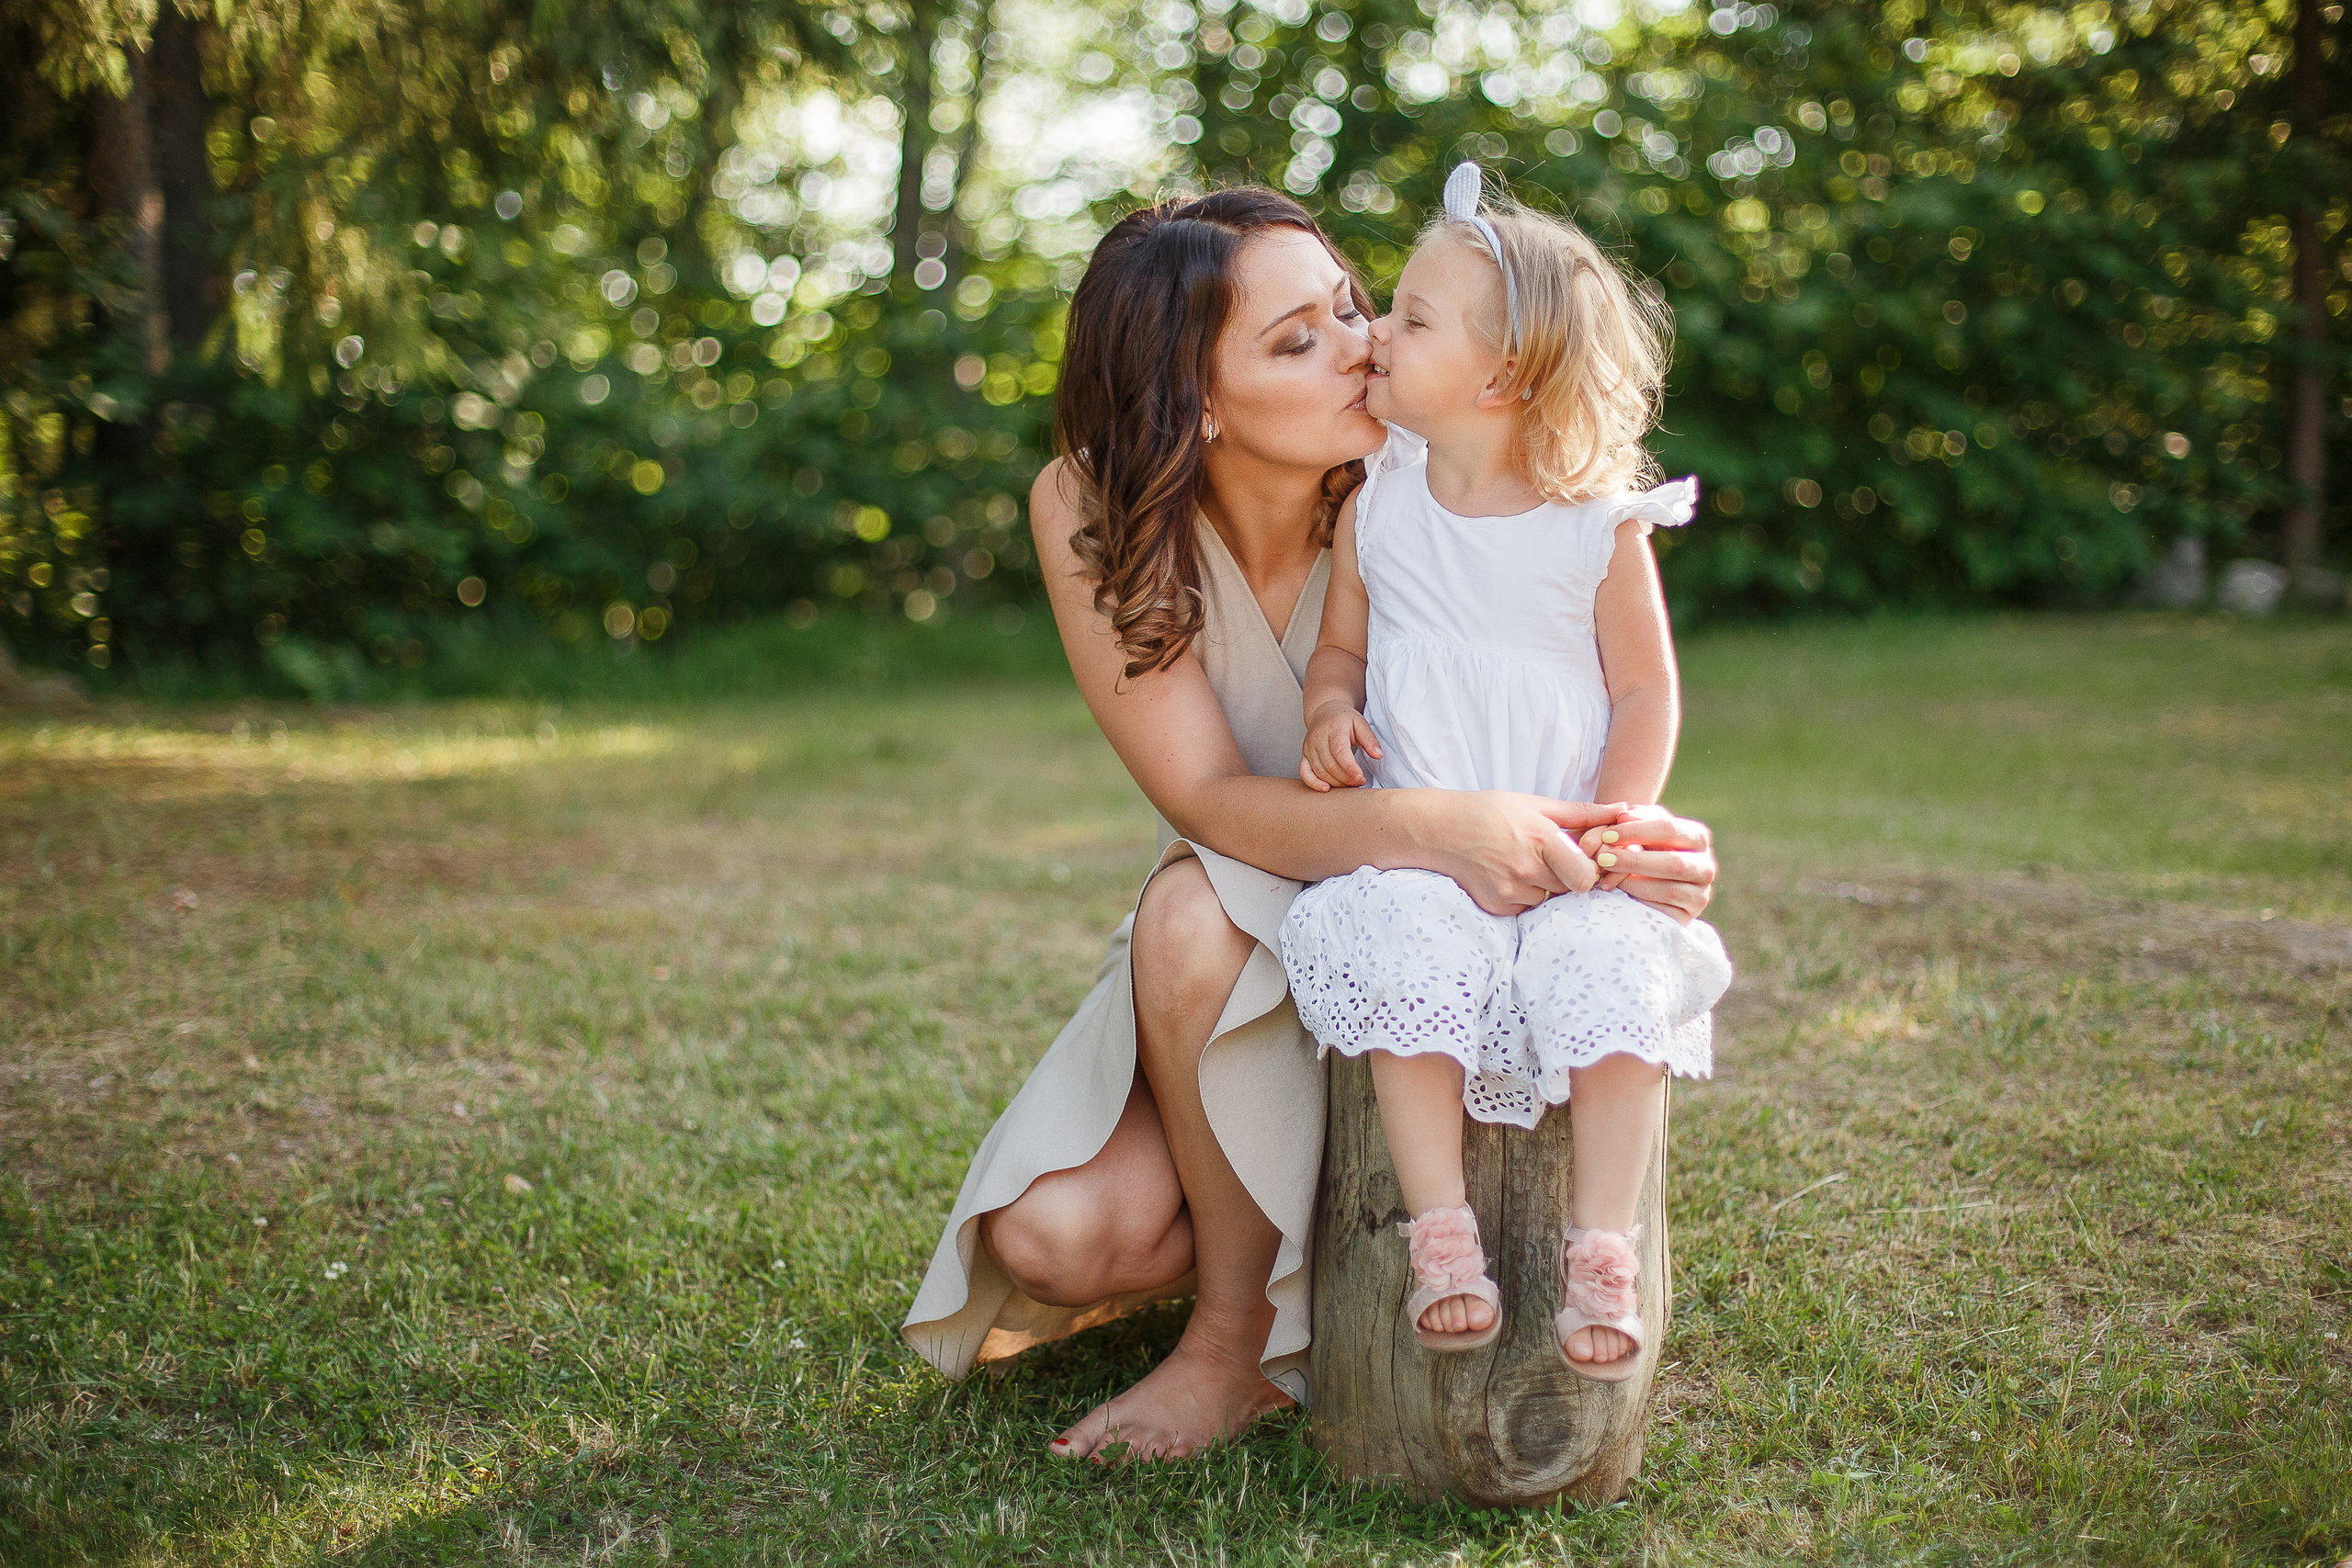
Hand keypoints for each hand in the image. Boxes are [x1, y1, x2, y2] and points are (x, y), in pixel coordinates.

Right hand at [1299, 701, 1381, 791]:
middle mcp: (1318, 738)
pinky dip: (1313, 783)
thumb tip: (1378, 755)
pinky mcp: (1304, 755)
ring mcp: (1309, 747)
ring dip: (1336, 782)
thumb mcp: (1361, 723)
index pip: (1339, 751)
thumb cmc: (1345, 720)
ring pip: (1320, 771)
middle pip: (1330, 764)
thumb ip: (1370, 739)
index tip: (1361, 777)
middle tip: (1360, 781)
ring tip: (1350, 784)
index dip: (1350, 767)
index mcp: (1334, 729)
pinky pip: (1304, 772)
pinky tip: (1326, 789)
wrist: (1325, 712)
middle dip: (1346, 778)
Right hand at [1417, 792, 1624, 914]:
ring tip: (1525, 863)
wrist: (1438, 830)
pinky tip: (1508, 874)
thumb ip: (1583, 813)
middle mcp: (1527, 869)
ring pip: (1549, 899)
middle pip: (1571, 889)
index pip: (1586, 877)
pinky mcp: (1497, 906)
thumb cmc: (1489, 811)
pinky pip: (1526, 908)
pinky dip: (1525, 895)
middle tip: (1554, 860)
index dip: (1590, 870)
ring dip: (1546, 886)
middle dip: (1569, 877)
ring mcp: (1510, 891)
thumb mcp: (1536, 804)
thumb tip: (1624, 810)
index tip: (1582, 858)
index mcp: (1542, 839)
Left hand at [1577, 805, 1715, 922]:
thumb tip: (1624, 815)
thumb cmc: (1639, 847)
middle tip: (1603, 858)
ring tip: (1607, 876)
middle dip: (1635, 860)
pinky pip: (1665, 911)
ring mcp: (1701, 894)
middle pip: (1674, 863)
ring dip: (1633, 882)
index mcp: (1698, 837)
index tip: (1608, 834)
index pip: (1670, 829)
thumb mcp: (1639, 828)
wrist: (1643, 883)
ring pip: (1670, 889)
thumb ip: (1635, 818)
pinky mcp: (1689, 916)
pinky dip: (1640, 900)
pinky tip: (1620, 893)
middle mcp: (1706, 866)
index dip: (1638, 831)